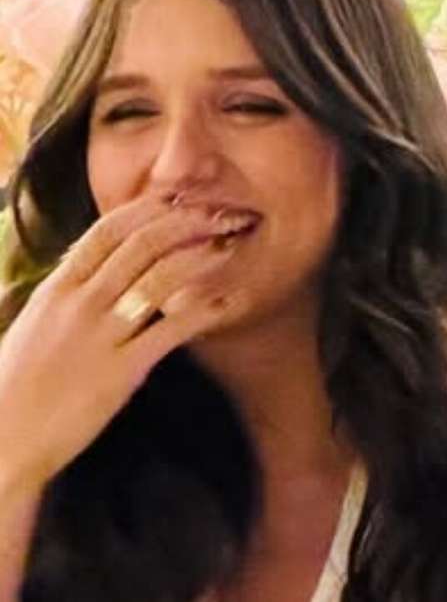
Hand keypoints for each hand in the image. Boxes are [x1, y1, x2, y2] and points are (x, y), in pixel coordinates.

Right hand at [0, 195, 245, 491]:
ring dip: (200, 256)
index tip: (180, 199)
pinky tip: (229, 302)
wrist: (3, 442)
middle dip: (186, 222)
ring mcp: (100, 336)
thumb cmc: (17, 385)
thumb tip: (96, 264)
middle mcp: (78, 304)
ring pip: (159, 278)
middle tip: (220, 214)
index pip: (106, 231)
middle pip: (140, 244)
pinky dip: (206, 310)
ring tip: (228, 246)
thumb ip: (68, 292)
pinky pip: (172, 330)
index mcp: (56, 290)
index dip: (148, 209)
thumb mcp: (35, 324)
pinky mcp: (121, 371)